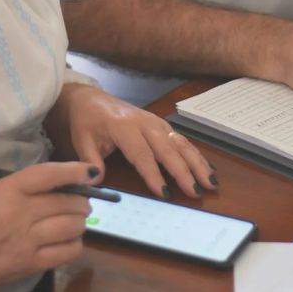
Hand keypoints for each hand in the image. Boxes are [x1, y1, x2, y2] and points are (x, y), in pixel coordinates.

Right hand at [0, 161, 94, 290]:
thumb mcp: (0, 191)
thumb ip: (32, 185)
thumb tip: (71, 180)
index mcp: (9, 189)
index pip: (48, 175)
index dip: (73, 171)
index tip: (90, 172)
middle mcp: (19, 213)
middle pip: (66, 202)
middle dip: (81, 202)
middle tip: (81, 204)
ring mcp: (27, 239)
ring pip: (72, 226)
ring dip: (80, 222)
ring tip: (74, 222)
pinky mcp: (33, 262)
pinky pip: (69, 251)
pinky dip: (75, 244)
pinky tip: (68, 240)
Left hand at [57, 84, 216, 198]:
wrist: (91, 98)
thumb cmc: (87, 120)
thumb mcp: (82, 140)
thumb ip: (91, 161)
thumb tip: (96, 182)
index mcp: (123, 126)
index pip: (141, 154)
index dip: (153, 174)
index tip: (164, 193)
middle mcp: (145, 123)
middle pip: (167, 149)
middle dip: (184, 171)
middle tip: (196, 191)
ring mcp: (156, 123)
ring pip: (180, 144)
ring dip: (197, 163)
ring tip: (210, 182)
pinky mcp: (162, 125)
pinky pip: (182, 141)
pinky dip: (196, 155)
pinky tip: (207, 169)